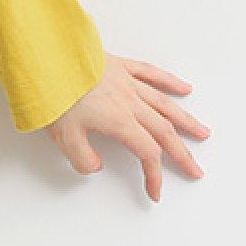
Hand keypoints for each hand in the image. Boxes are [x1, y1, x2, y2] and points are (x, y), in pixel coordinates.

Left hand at [43, 52, 210, 201]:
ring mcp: (125, 81)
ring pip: (163, 103)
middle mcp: (128, 101)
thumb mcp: (63, 136)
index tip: (155, 190)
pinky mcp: (117, 64)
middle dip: (181, 154)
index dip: (154, 175)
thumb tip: (96, 166)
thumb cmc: (52, 91)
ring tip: (201, 132)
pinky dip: (168, 81)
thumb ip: (82, 159)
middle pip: (163, 131)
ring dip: (184, 120)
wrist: (44, 54)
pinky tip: (183, 87)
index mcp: (118, 120)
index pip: (147, 153)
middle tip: (195, 169)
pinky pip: (149, 72)